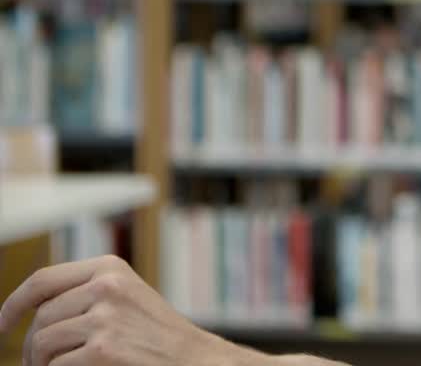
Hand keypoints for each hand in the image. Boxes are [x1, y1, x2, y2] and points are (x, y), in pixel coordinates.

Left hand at [0, 254, 232, 365]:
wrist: (197, 360)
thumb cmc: (159, 337)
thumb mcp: (126, 300)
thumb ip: (86, 295)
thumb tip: (30, 312)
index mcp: (110, 268)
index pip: (42, 280)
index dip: (13, 305)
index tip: (3, 325)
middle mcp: (107, 287)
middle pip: (40, 318)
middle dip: (33, 347)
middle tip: (41, 365)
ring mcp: (105, 318)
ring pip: (42, 344)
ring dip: (44, 365)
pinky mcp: (103, 350)